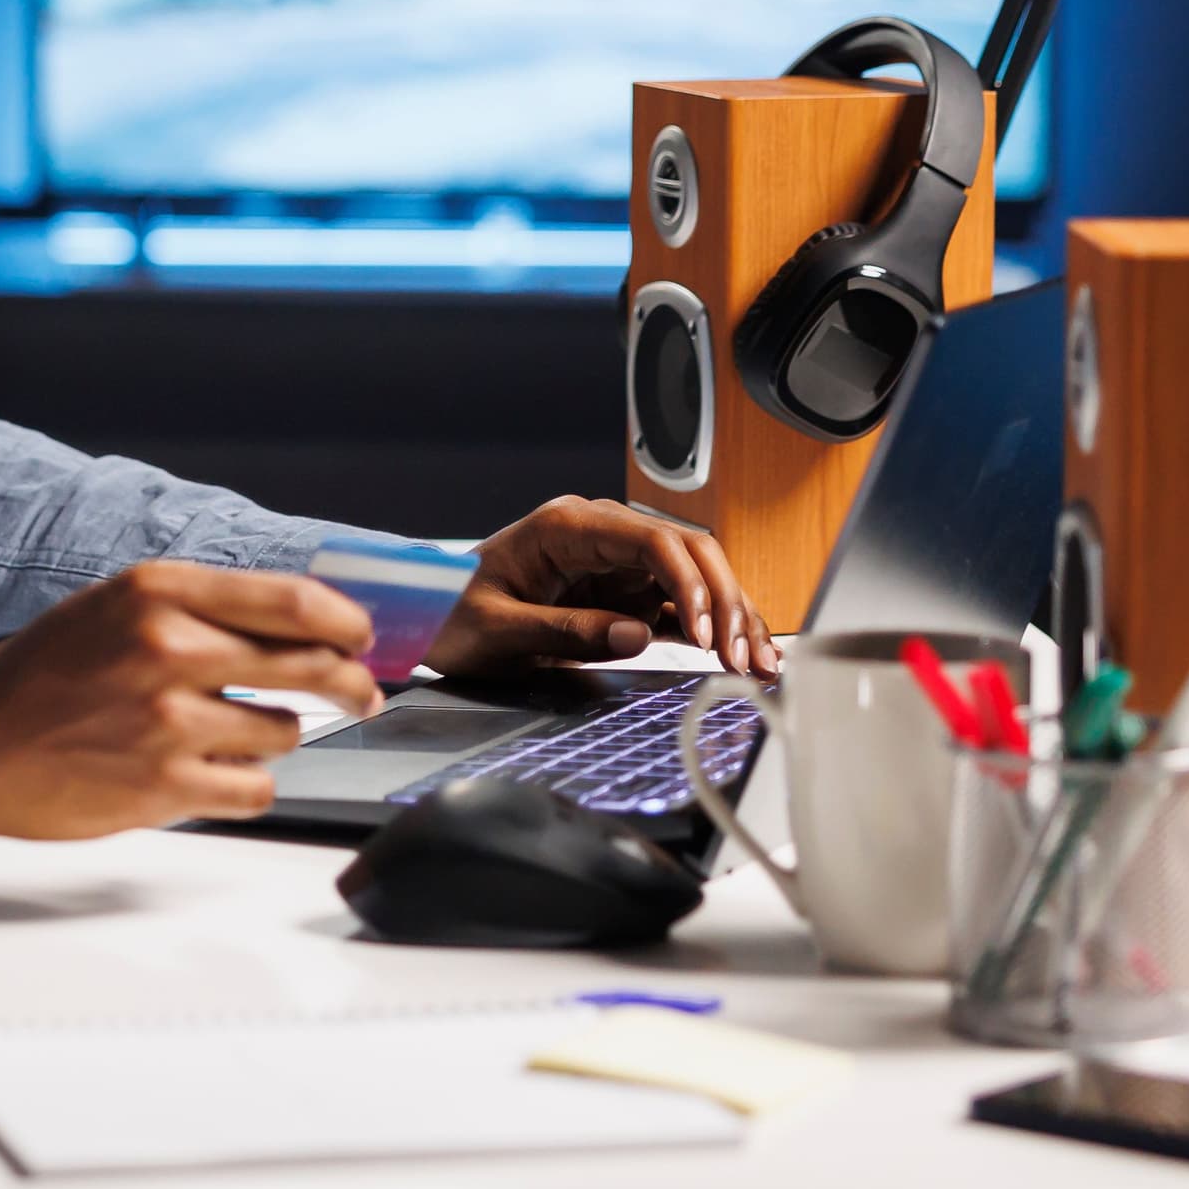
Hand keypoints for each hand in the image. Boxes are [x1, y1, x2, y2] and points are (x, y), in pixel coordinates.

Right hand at [0, 560, 381, 837]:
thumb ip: (202, 609)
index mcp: (158, 592)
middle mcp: (168, 648)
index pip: (292, 599)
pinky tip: (207, 773)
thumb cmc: (44, 672)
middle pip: (310, 665)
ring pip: (285, 732)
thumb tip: (304, 623)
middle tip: (359, 692)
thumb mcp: (118, 607)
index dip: (345, 622)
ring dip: (271, 737)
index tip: (361, 637)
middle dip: (349, 683)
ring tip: (223, 735)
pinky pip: (256, 788)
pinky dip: (244, 784)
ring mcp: (168, 720)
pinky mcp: (165, 786)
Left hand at [421, 495, 776, 680]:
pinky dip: (713, 631)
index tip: (703, 632)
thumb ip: (564, 630)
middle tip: (741, 656)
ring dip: (731, 617)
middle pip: (686, 552)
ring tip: (760, 663)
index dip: (687, 582)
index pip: (650, 538)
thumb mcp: (496, 630)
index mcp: (566, 525)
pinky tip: (742, 656)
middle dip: (724, 601)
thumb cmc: (451, 612)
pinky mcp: (623, 595)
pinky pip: (680, 607)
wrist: (428, 617)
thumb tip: (637, 635)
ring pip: (695, 578)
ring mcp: (617, 564)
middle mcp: (600, 535)